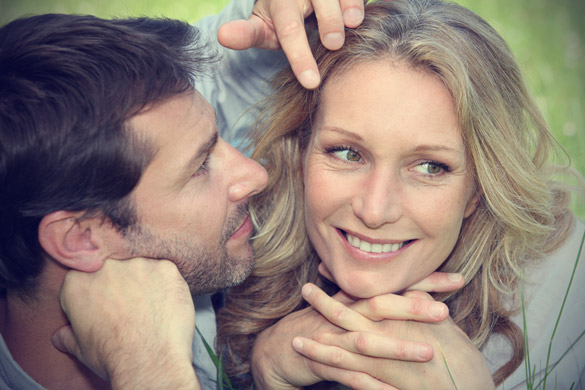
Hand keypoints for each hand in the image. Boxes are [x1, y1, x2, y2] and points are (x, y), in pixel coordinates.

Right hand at [52, 258, 199, 389]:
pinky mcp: (165, 267)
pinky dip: (167, 286)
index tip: (108, 307)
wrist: (150, 361)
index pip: (85, 278)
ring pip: (142, 268)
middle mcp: (106, 266)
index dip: (98, 293)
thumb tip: (60, 336)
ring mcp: (137, 264)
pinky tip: (165, 305)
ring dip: (146, 283)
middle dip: (122, 284)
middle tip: (132, 309)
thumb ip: (69, 336)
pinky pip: (166, 271)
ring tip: (151, 310)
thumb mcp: (82, 349)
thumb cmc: (114, 357)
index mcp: (77, 282)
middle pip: (114, 268)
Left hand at [218, 0, 365, 88]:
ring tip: (354, 24)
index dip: (300, 57)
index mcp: (281, 1)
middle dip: (328, 21)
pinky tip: (366, 12)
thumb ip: (247, 33)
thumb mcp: (263, 26)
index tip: (311, 83)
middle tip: (334, 44)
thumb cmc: (281, 16)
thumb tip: (222, 35)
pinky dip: (363, 1)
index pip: (290, 31)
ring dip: (350, 6)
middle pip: (320, 2)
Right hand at [250, 272, 463, 388]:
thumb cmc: (324, 328)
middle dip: (412, 305)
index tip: (458, 279)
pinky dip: (370, 383)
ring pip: (368, 340)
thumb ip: (380, 305)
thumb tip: (420, 300)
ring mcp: (334, 337)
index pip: (395, 284)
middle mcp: (346, 312)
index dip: (425, 280)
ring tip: (428, 351)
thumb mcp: (352, 310)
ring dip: (397, 346)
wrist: (282, 347)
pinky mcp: (324, 362)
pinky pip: (350, 374)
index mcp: (358, 298)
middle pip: (381, 304)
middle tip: (444, 309)